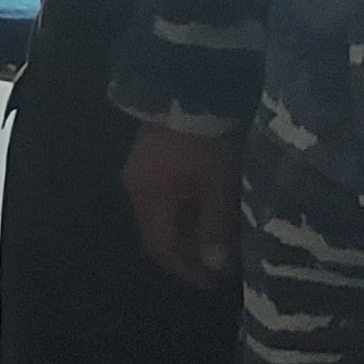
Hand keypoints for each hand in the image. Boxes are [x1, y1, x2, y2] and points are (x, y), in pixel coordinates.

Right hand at [123, 125, 243, 288]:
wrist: (193, 81)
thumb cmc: (207, 139)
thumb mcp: (218, 184)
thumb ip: (216, 227)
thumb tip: (215, 267)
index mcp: (148, 197)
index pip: (160, 247)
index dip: (186, 269)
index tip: (214, 282)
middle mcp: (139, 184)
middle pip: (161, 230)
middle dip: (191, 249)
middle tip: (225, 260)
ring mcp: (144, 165)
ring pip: (167, 210)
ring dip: (193, 226)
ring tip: (225, 234)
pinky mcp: (156, 149)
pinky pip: (170, 190)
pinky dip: (191, 205)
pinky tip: (214, 203)